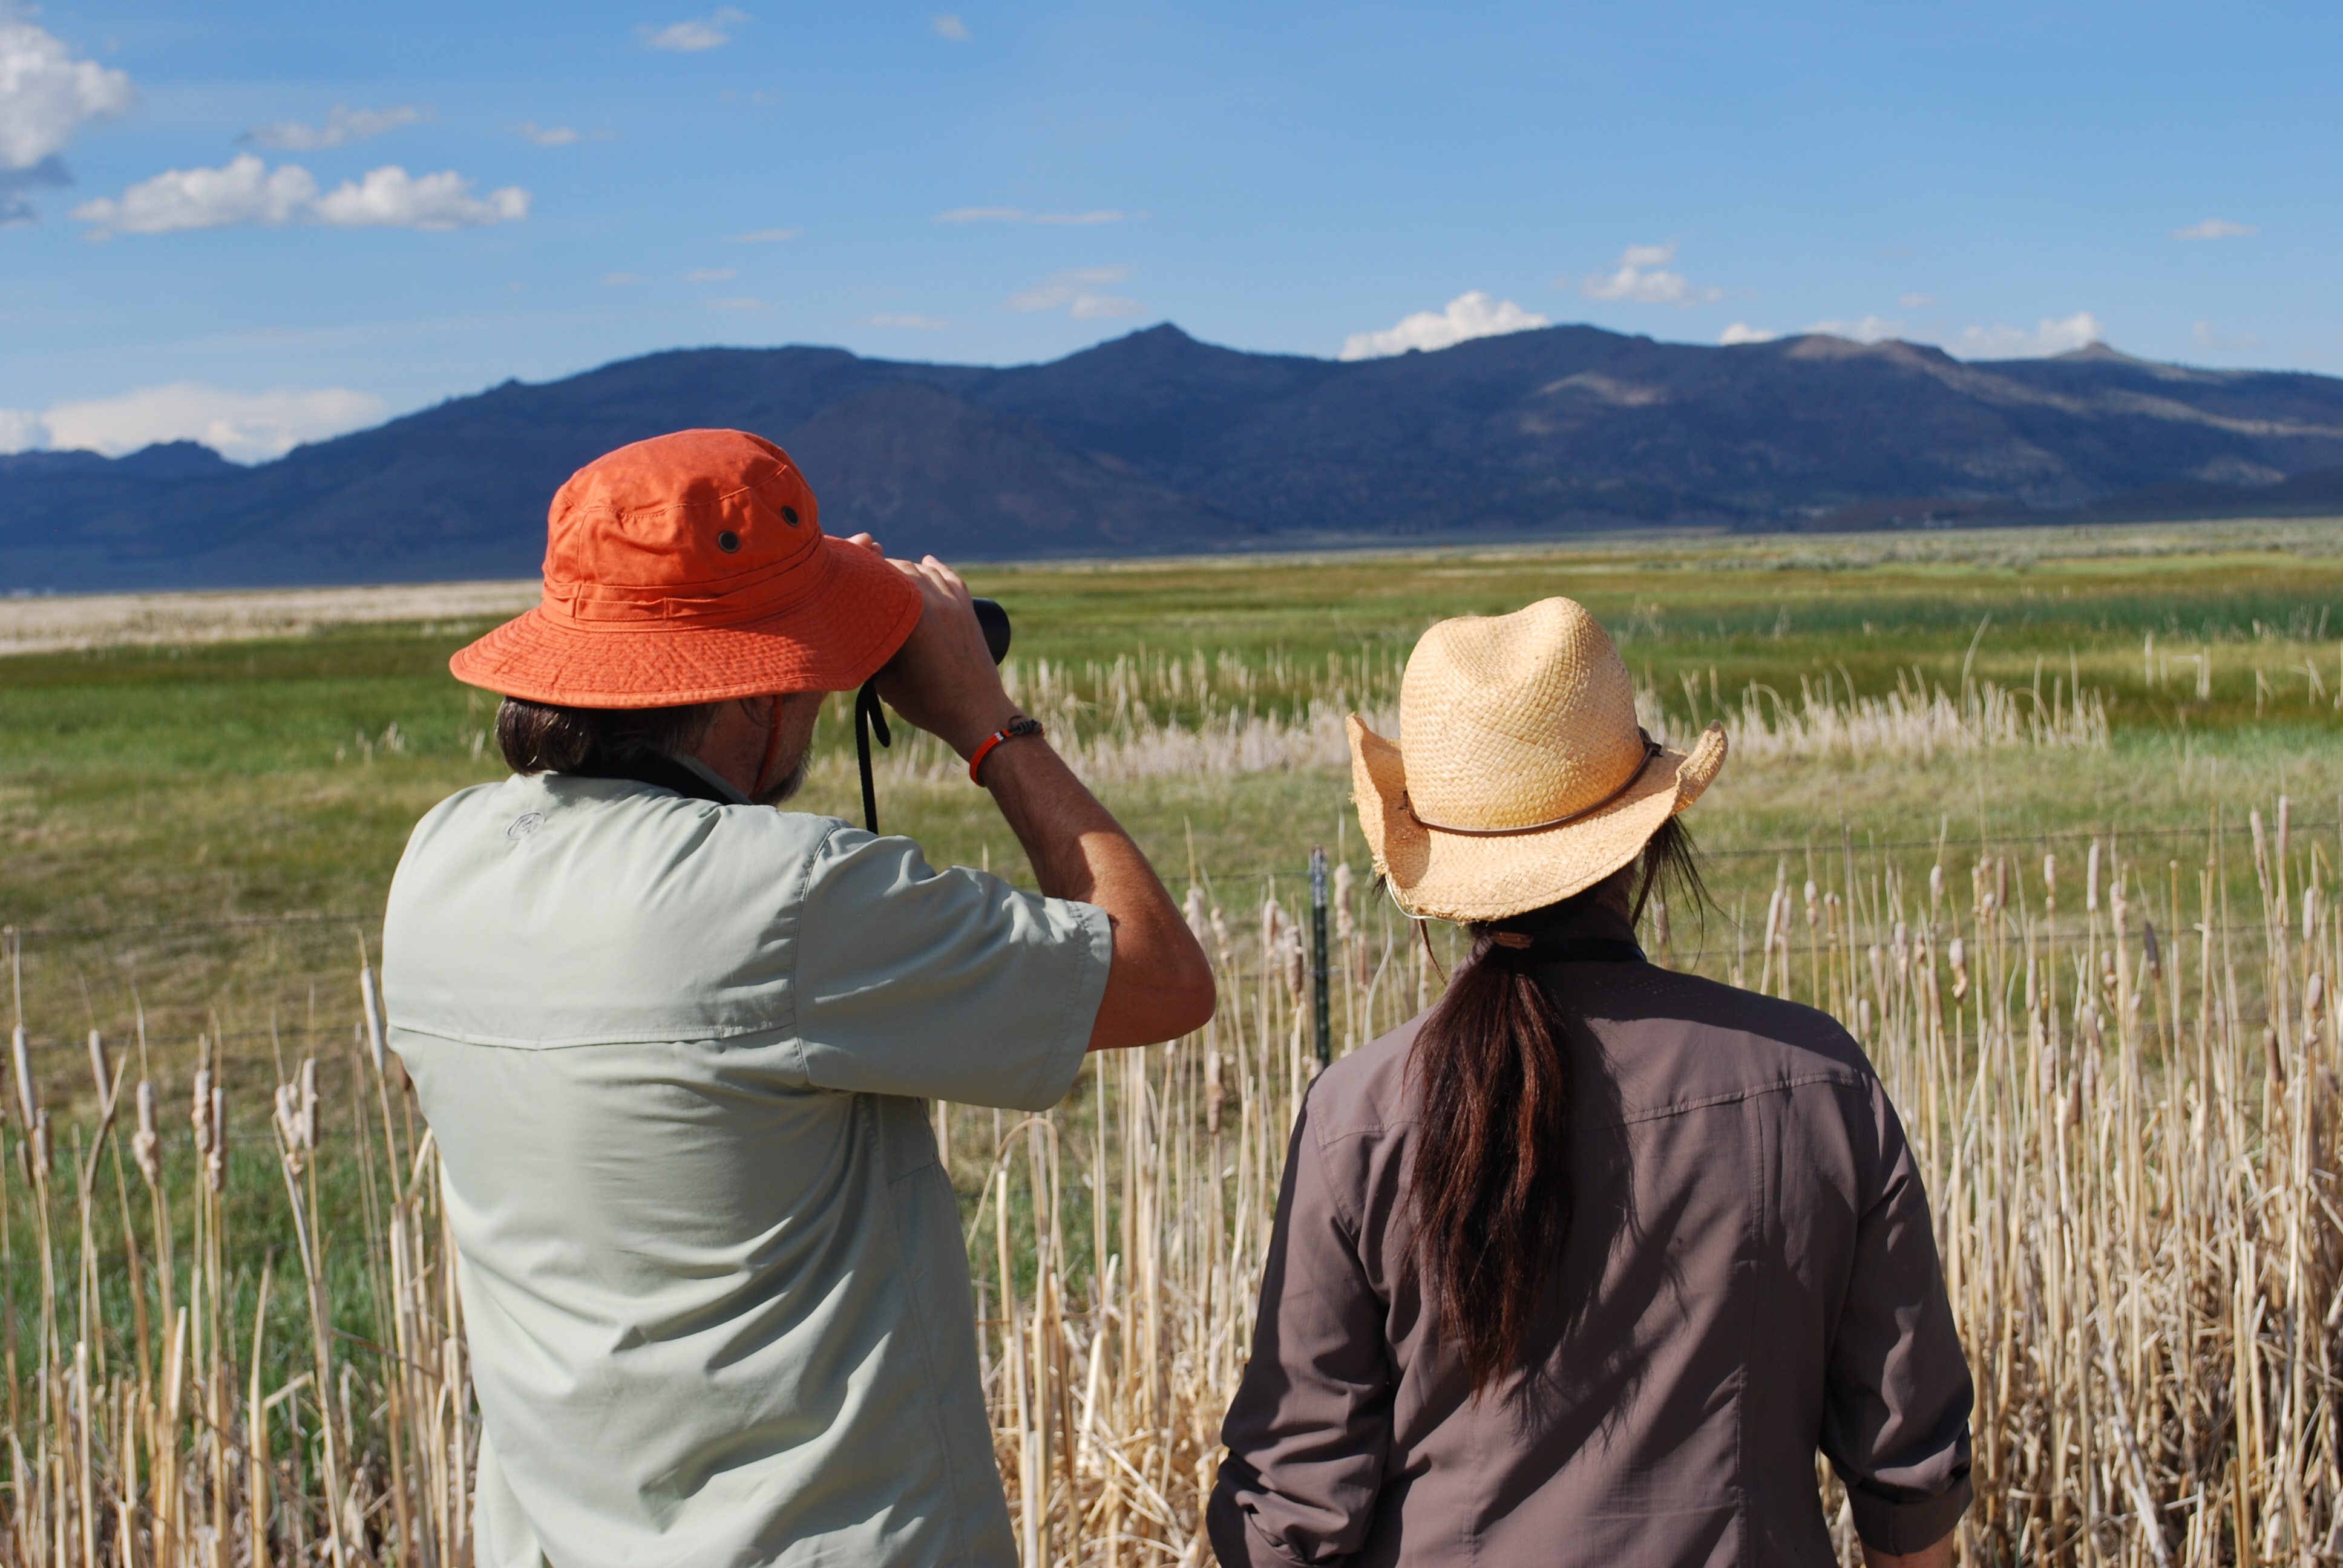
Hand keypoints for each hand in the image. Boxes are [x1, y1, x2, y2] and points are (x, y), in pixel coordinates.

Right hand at [872, 554, 1019, 757]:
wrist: (977, 714)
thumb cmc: (929, 704)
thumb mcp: (886, 683)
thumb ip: (871, 655)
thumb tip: (857, 638)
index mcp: (911, 618)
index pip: (878, 584)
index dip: (859, 578)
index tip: (845, 583)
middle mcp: (934, 603)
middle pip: (900, 572)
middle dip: (879, 572)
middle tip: (862, 579)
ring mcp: (954, 604)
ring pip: (925, 572)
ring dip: (905, 568)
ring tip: (887, 573)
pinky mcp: (968, 611)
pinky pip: (951, 579)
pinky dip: (936, 568)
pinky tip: (927, 562)